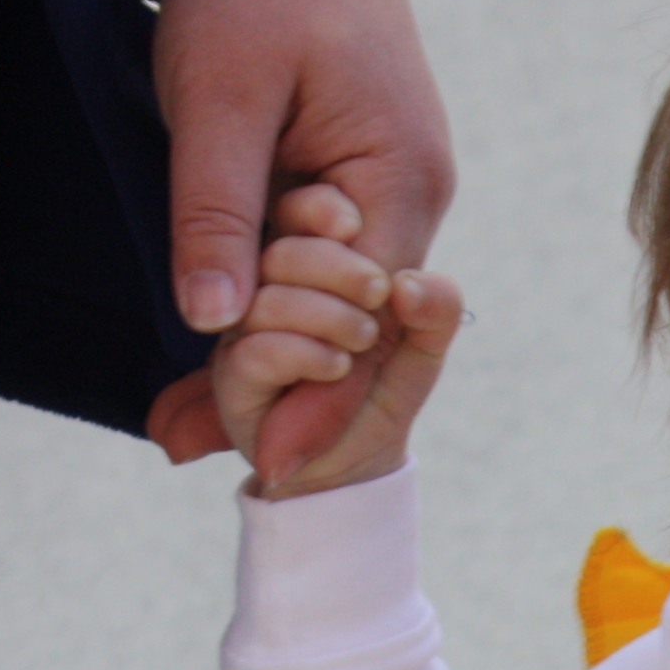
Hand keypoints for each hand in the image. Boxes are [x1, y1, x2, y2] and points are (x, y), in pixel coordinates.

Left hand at [145, 0, 451, 465]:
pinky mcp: (362, 182)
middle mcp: (415, 203)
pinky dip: (269, 303)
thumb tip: (212, 323)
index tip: (264, 470)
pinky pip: (321, 264)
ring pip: (333, 303)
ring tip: (177, 420)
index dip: (310, 397)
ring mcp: (395, 194)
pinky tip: (212, 345)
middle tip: (181, 444)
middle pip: (353, 330)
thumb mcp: (217, 99)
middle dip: (277, 393)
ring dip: (263, 354)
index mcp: (399, 188)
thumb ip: (217, 212)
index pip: (364, 324)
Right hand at [211, 183, 460, 496]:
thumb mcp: (423, 344)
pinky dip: (304, 354)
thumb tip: (411, 285)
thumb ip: (435, 309)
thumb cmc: (384, 386)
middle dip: (334, 265)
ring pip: (265, 299)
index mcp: (303, 263)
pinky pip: (254, 350)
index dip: (322, 209)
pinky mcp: (234, 378)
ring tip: (364, 340)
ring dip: (326, 316)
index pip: (295, 211)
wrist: (357, 460)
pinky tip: (338, 366)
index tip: (355, 223)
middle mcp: (265, 290)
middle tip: (376, 292)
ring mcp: (244, 332)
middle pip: (278, 249)